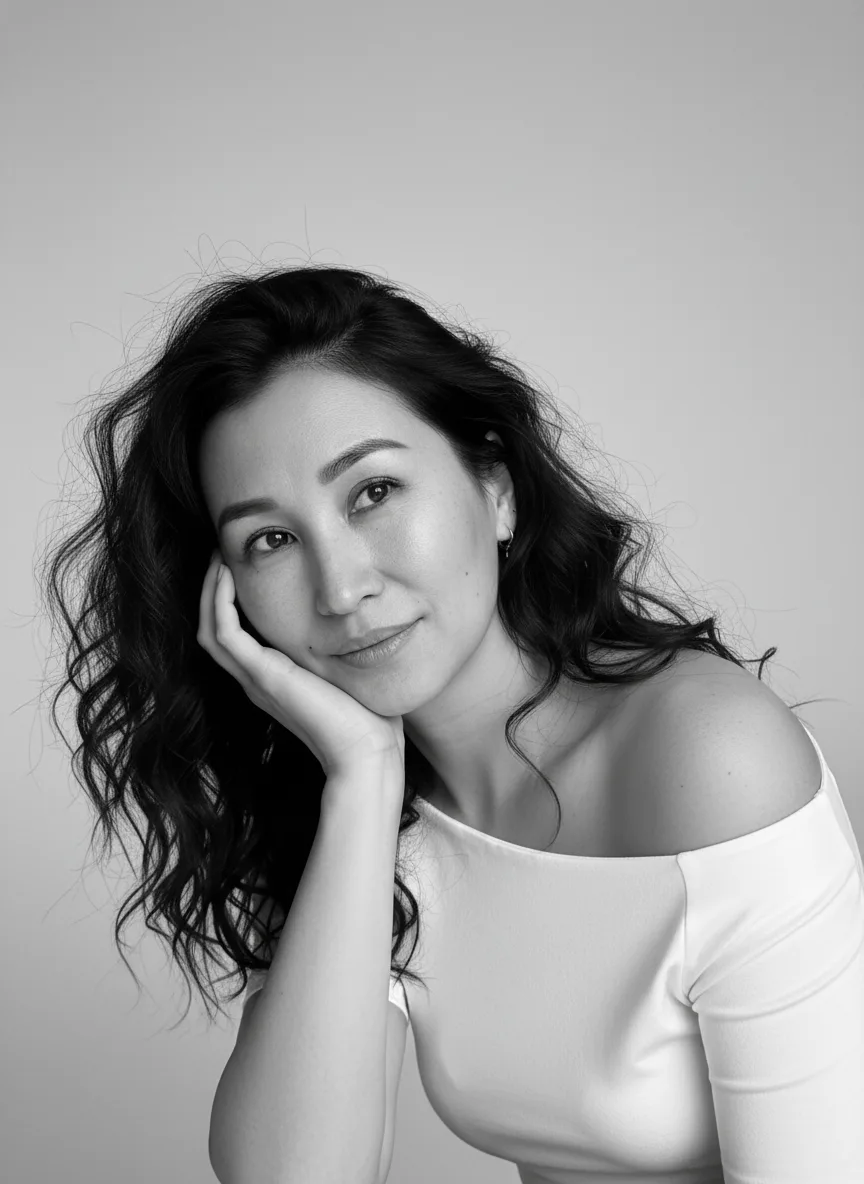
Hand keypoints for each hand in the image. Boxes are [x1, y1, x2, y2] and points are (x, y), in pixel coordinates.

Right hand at [197, 552, 405, 779]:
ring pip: (211, 628)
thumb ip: (344, 646)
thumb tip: (364, 616)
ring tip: (218, 557)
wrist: (367, 751)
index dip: (230, 599)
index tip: (240, 564)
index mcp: (273, 679)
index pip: (235, 634)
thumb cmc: (368, 718)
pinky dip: (219, 602)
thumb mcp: (349, 670)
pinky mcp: (263, 676)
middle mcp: (257, 679)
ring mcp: (256, 679)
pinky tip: (226, 575)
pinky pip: (224, 634)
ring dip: (210, 591)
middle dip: (213, 590)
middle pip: (213, 628)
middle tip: (220, 553)